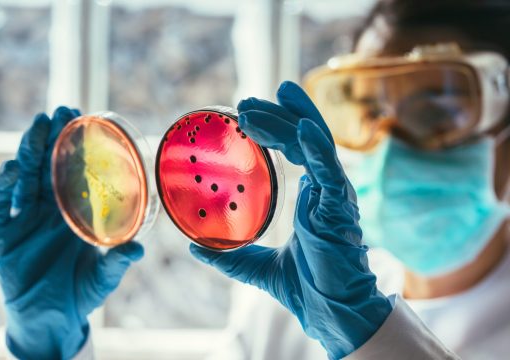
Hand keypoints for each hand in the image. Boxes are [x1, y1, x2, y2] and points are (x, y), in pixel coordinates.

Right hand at [0, 107, 142, 359]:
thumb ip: (116, 262)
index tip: (88, 121)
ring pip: (24, 176)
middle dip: (54, 136)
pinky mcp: (4, 234)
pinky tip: (16, 169)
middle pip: (48, 165)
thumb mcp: (103, 276)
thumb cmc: (82, 291)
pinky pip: (1, 205)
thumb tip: (138, 249)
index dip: (78, 146)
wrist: (52, 318)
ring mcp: (25, 219)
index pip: (74, 171)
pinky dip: (7, 187)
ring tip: (41, 125)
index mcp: (74, 211)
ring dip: (30, 150)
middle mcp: (49, 209)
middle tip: (65, 110)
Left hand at [190, 82, 391, 358]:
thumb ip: (230, 254)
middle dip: (277, 115)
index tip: (248, 113)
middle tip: (245, 102)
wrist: (332, 310)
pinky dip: (317, 148)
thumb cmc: (307, 287)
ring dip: (287, 121)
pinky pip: (331, 170)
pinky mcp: (340, 207)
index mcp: (311, 196)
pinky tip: (300, 128)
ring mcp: (334, 195)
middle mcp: (324, 188)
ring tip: (254, 107)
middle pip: (303, 138)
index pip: (296, 148)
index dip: (275, 127)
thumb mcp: (257, 266)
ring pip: (314, 144)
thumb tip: (194, 248)